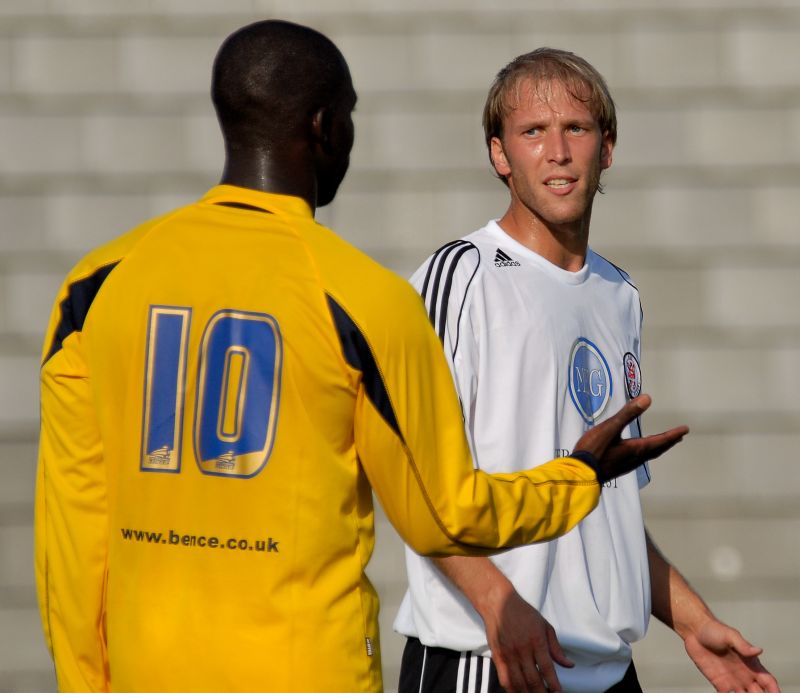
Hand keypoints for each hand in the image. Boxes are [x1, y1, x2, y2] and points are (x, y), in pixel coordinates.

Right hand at [483, 583, 572, 691]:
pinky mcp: (497, 656)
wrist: (498, 603)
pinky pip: (504, 678)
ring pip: (519, 682)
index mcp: (537, 641)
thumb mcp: (545, 626)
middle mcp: (522, 649)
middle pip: (533, 679)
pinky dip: (512, 689)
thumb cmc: (523, 613)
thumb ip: (556, 648)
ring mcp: (509, 654)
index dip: (554, 685)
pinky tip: (518, 692)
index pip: (547, 669)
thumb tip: (569, 664)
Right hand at [573, 394, 688, 481]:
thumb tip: (647, 398)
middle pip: (656, 449)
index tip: (685, 430)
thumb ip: (628, 413)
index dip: (672, 434)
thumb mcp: (610, 428)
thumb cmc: (594, 449)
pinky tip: (637, 453)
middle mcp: (635, 458)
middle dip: (668, 442)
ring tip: (662, 444)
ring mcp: (626, 465)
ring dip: (658, 448)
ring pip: (648, 455)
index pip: (659, 440)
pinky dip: (645, 453)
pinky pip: (638, 459)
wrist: (580, 474)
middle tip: (679, 437)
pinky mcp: (617, 468)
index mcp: (636, 448)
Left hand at [684, 618, 780, 691]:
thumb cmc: (714, 630)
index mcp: (751, 664)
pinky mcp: (719, 683)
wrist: (694, 631)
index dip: (775, 691)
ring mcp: (733, 680)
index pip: (768, 682)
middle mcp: (745, 675)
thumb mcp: (730, 636)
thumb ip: (743, 645)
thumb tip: (759, 650)